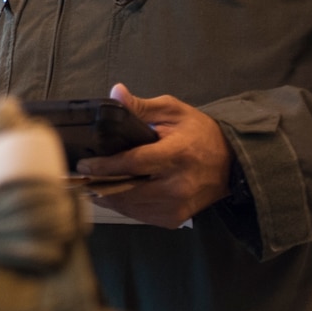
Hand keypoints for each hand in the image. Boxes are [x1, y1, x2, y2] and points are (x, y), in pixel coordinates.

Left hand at [74, 82, 233, 227]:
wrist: (231, 163)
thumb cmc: (199, 133)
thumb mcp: (173, 111)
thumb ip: (141, 106)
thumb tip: (115, 92)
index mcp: (177, 155)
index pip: (133, 164)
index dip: (104, 166)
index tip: (83, 165)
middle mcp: (177, 184)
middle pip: (127, 190)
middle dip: (100, 184)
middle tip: (80, 178)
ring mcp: (177, 205)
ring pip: (131, 207)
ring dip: (109, 197)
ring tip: (92, 185)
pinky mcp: (175, 218)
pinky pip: (140, 216)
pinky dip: (125, 206)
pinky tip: (115, 195)